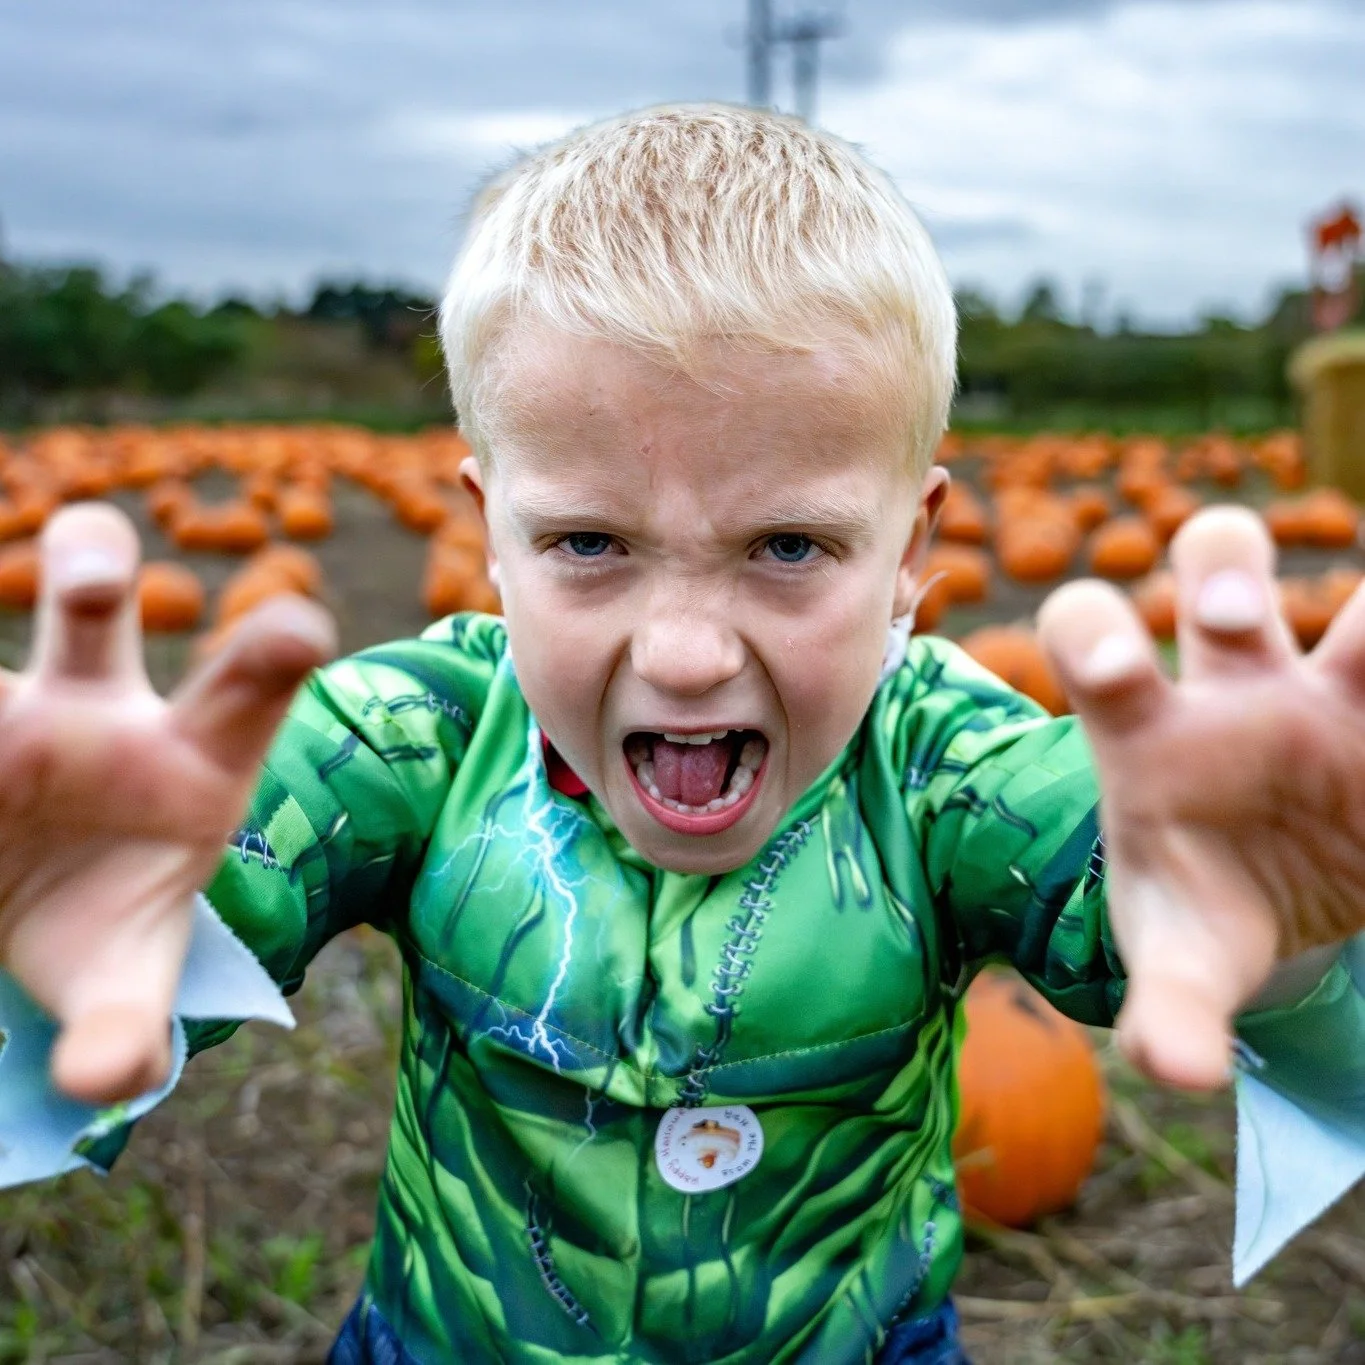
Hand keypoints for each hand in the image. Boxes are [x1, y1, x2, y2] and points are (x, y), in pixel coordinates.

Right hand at [0, 504, 333, 1103]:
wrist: (27, 903)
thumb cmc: (107, 922)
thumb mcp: (124, 975)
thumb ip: (128, 1024)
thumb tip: (109, 1081)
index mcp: (191, 757)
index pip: (244, 693)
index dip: (272, 654)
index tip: (299, 631)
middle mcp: (99, 708)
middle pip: (95, 611)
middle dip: (93, 571)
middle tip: (93, 582)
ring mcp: (10, 707)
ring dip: (2, 630)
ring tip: (4, 675)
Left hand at [1038, 507, 1364, 1090]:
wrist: (1283, 902)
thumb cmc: (1204, 908)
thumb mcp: (1186, 954)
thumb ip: (1173, 1005)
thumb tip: (1174, 1071)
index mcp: (1148, 728)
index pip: (1093, 637)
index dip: (1094, 635)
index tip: (1120, 671)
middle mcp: (1235, 681)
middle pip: (1218, 560)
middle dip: (1224, 570)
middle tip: (1232, 617)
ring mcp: (1330, 686)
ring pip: (1360, 596)